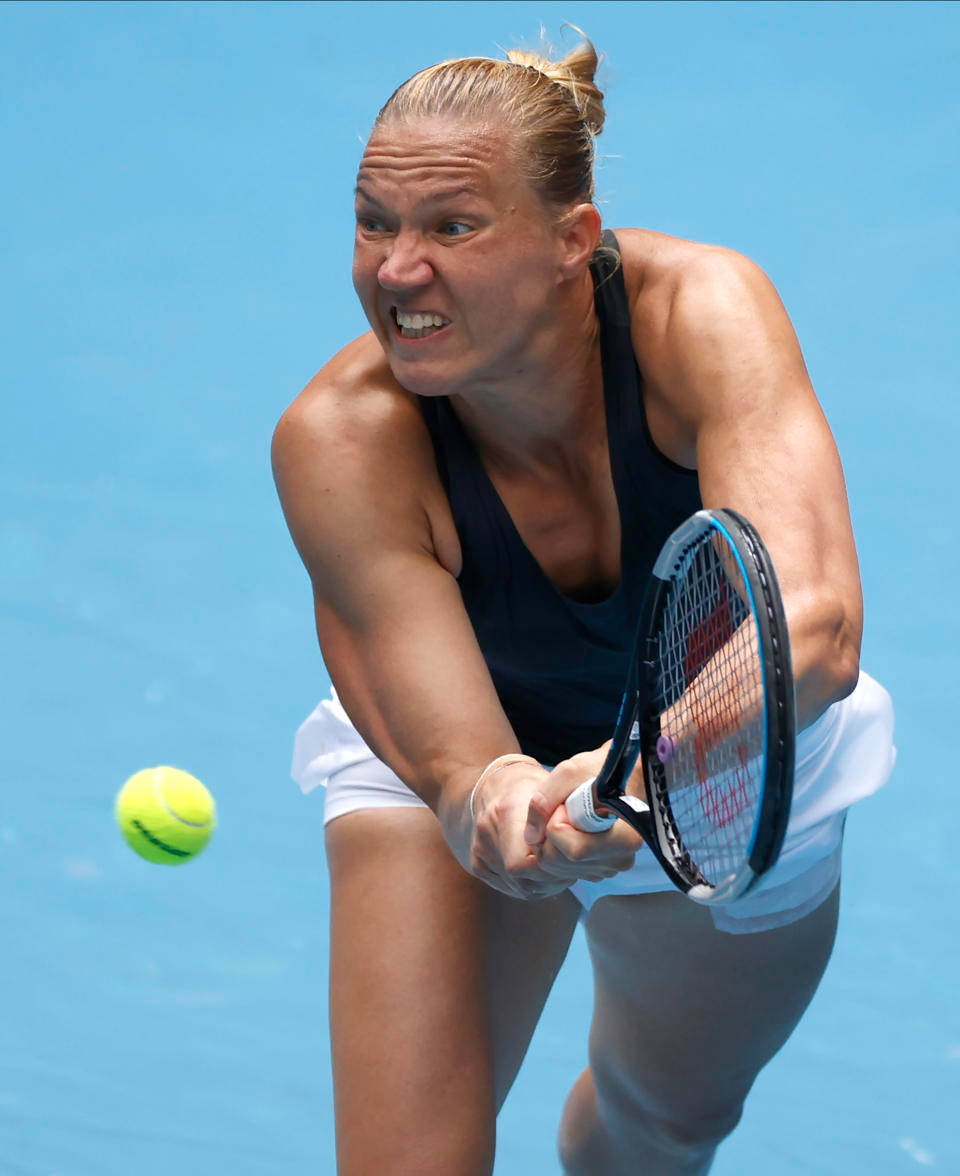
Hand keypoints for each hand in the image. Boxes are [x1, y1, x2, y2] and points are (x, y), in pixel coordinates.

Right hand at [467, 758, 569, 899]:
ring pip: (521, 888)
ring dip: (547, 883)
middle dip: (555, 877)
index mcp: (507, 811)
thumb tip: (594, 843)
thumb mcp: (557, 789)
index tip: (571, 856)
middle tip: (574, 865)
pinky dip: (532, 883)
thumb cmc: (534, 785)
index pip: (524, 862)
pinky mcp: (478, 864)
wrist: (498, 784)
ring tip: (562, 867)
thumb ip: (571, 813)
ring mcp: (480, 850)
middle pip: (525, 879)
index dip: (553, 865)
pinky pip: (510, 887)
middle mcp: (487, 833)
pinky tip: (545, 870)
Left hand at [523, 747, 643, 883]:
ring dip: (552, 840)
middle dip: (549, 834)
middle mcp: (621, 859)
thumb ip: (546, 800)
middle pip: (560, 862)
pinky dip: (557, 848)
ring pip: (556, 868)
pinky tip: (571, 828)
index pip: (575, 850)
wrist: (620, 774)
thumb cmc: (599, 769)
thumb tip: (531, 838)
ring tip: (570, 815)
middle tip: (563, 808)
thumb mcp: (570, 772)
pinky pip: (562, 868)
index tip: (564, 805)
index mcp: (625, 838)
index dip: (557, 826)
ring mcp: (610, 867)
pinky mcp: (598, 869)